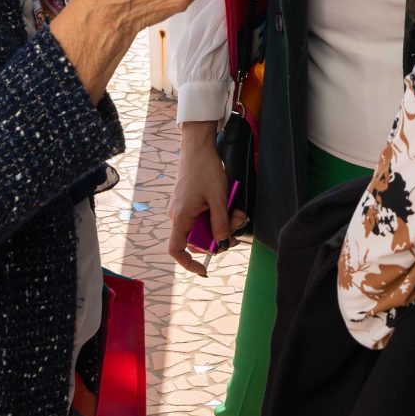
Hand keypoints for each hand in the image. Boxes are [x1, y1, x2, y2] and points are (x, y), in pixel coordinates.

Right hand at [166, 122, 243, 275]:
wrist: (198, 147)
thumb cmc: (205, 170)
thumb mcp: (219, 198)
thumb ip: (220, 223)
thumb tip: (222, 243)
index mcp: (180, 216)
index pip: (176, 249)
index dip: (188, 263)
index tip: (205, 268)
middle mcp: (178, 215)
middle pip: (197, 239)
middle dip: (219, 235)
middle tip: (237, 223)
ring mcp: (183, 208)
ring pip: (203, 227)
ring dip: (222, 223)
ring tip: (237, 211)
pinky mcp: (189, 202)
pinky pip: (203, 216)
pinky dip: (217, 214)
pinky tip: (230, 205)